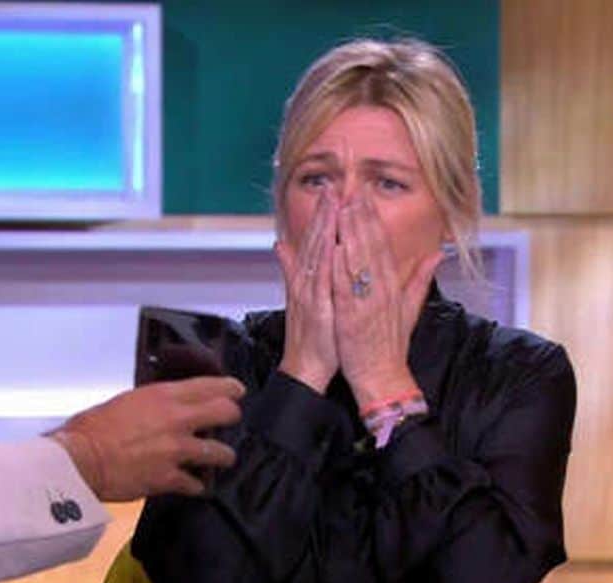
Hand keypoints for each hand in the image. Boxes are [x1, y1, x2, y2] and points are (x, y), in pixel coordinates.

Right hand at [50, 376, 244, 501]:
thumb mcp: (127, 401)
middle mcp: (178, 420)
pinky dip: (196, 486)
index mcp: (165, 396)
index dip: (230, 388)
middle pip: (227, 413)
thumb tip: (165, 409)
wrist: (79, 461)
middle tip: (229, 422)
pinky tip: (194, 485)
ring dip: (222, 456)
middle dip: (231, 417)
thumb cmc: (91, 428)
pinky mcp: (170, 478)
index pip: (211, 385)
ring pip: (221, 453)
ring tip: (219, 459)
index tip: (237, 391)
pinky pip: (197, 484)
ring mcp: (178, 450)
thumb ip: (154, 404)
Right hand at [276, 187, 339, 393]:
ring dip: (323, 228)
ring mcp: (310, 294)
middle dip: (322, 212)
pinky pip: (321, 282)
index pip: (315, 240)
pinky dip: (326, 263)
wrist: (305, 367)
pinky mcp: (316, 309)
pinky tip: (332, 245)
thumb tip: (280, 245)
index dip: (321, 215)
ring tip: (331, 204)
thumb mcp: (302, 297)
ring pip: (317, 254)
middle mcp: (306, 282)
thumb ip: (291, 269)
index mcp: (307, 278)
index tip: (331, 191)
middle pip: (314, 240)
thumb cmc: (313, 335)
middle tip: (331, 186)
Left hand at [332, 187, 442, 408]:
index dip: (373, 218)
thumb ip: (421, 279)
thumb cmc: (391, 345)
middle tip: (352, 188)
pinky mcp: (353, 318)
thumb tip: (438, 254)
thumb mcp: (410, 308)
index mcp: (393, 286)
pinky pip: (347, 289)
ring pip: (359, 262)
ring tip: (342, 207)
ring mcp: (368, 303)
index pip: (383, 245)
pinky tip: (335, 247)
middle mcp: (383, 290)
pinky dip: (341, 268)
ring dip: (350, 233)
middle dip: (362, 216)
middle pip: (371, 246)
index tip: (365, 194)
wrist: (384, 377)